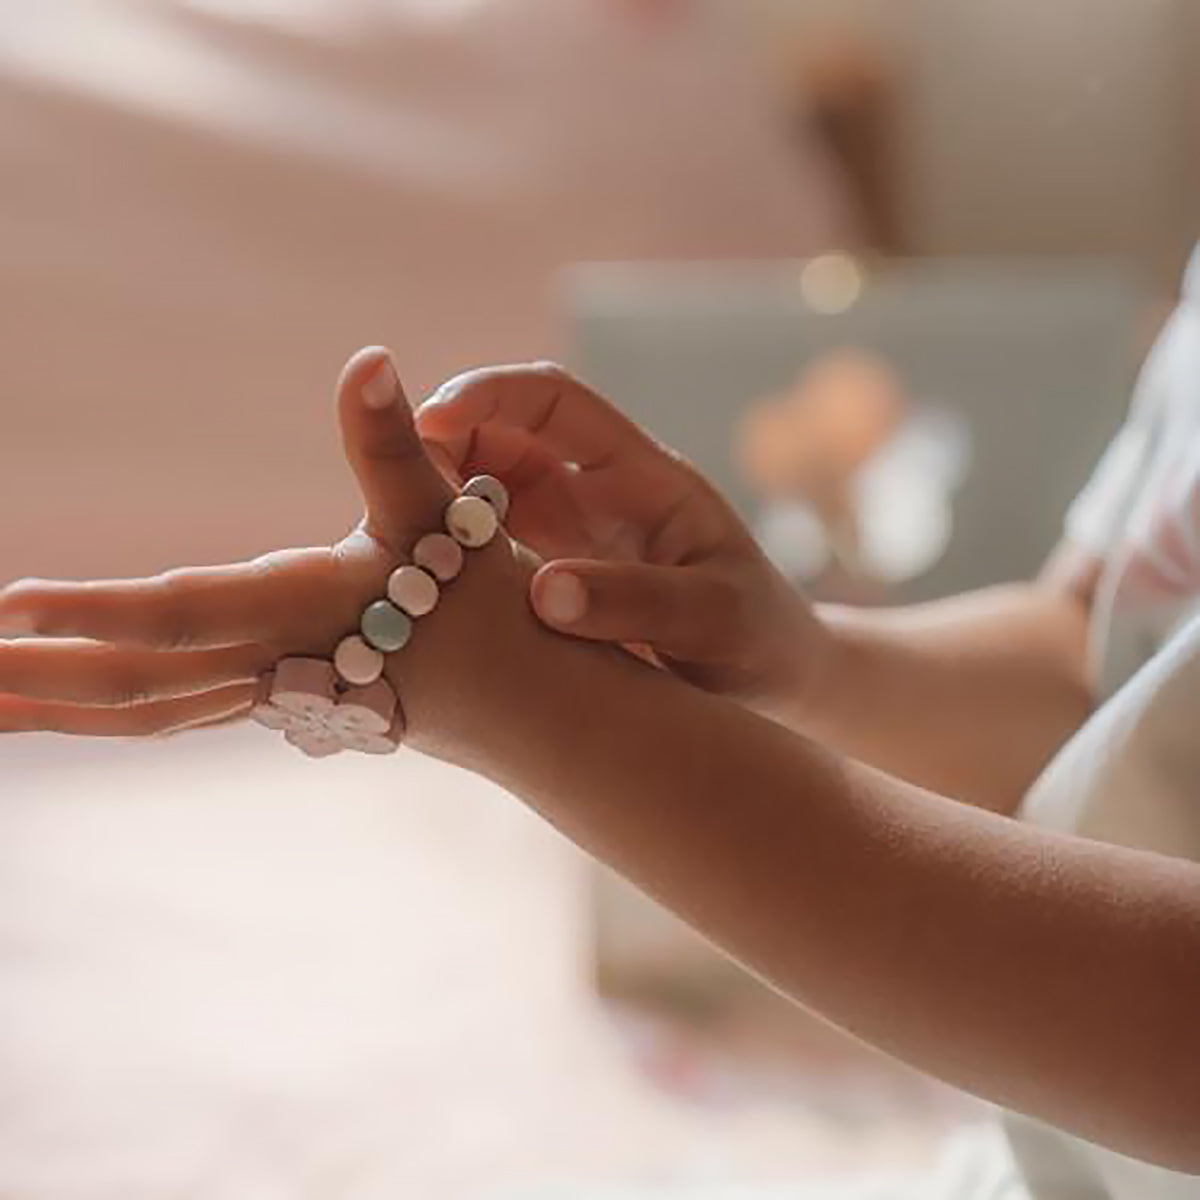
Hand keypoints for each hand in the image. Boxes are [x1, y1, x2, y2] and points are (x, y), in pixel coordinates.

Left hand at [0, 348, 534, 744]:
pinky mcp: (274, 701)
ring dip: (51, 708)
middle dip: (34, 681)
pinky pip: (169, 711)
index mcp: (310, 613)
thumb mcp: (447, 512)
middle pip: (137, 684)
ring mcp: (271, 695)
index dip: (100, 612)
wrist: (524, 703)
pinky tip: (54, 701)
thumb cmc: (489, 602)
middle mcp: (278, 665)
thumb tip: (366, 358)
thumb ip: (392, 443)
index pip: (188, 617)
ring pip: (142, 711)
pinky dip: (101, 709)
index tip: (6, 611)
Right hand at [416, 364, 829, 713]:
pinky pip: (481, 553)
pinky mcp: (545, 579)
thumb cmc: (757, 640)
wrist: (770, 682)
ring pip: (477, 494)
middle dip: (439, 445)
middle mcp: (594, 494)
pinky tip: (416, 587)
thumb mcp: (715, 619)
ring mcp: (565, 536)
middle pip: (499, 438)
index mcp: (641, 476)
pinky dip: (444, 557)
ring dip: (431, 504)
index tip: (429, 419)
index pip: (556, 401)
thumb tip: (543, 595)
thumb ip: (638, 602)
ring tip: (386, 541)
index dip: (489, 395)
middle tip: (385, 488)